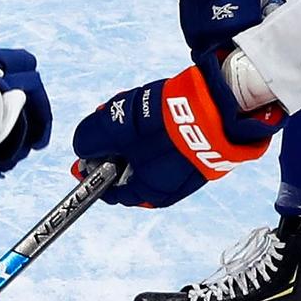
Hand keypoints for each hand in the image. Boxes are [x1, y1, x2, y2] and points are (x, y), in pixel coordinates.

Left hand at [70, 59, 276, 208]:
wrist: (219, 108)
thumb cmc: (165, 126)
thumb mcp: (115, 130)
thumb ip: (90, 140)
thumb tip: (80, 148)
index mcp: (148, 193)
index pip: (111, 191)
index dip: (93, 171)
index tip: (83, 156)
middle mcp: (169, 187)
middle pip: (128, 169)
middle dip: (114, 146)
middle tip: (108, 121)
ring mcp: (186, 169)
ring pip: (147, 153)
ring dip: (133, 134)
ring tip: (130, 108)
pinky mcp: (199, 151)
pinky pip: (168, 144)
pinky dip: (155, 130)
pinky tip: (152, 110)